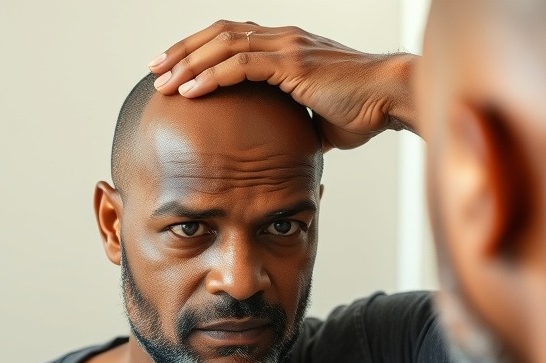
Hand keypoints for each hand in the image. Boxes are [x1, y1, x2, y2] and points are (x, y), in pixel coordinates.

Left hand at [148, 20, 418, 150]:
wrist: (390, 100)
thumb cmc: (361, 110)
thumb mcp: (314, 117)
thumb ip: (290, 122)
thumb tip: (277, 144)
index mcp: (284, 46)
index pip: (231, 38)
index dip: (199, 51)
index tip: (175, 70)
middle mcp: (281, 39)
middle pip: (218, 34)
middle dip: (182, 51)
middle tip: (155, 70)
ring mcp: (285, 47)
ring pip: (222, 45)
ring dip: (187, 63)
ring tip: (163, 82)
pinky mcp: (291, 63)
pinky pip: (240, 65)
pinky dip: (210, 77)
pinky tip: (190, 91)